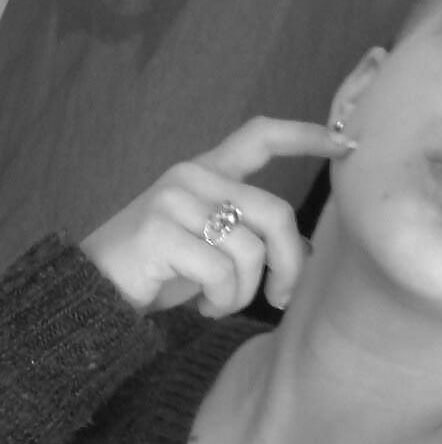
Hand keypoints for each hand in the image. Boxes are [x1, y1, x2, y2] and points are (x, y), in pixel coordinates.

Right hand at [79, 117, 354, 315]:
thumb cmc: (164, 270)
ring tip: (221, 302)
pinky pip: (221, 272)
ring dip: (245, 292)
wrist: (93, 292)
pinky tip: (203, 307)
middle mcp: (192, 176)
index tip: (346, 141)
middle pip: (275, 213)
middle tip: (281, 298)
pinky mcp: (159, 231)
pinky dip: (222, 301)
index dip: (305, 136)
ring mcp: (173, 199)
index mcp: (208, 172)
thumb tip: (309, 249)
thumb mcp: (216, 249)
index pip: (261, 136)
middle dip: (291, 266)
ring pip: (250, 250)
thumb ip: (256, 237)